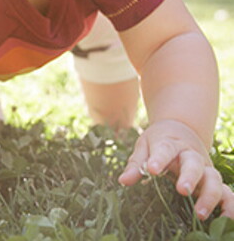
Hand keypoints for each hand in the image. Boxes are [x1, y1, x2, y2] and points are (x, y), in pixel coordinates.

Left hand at [118, 119, 233, 218]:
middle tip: (182, 190)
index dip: (159, 159)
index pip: (165, 150)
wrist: (182, 129)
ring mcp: (205, 168)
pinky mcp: (214, 180)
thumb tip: (123, 181)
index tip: (152, 169)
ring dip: (209, 195)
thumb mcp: (144, 146)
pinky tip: (227, 219)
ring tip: (200, 213)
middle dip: (190, 177)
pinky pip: (227, 192)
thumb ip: (136, 164)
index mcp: (170, 144)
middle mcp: (191, 155)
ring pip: (213, 179)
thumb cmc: (159, 141)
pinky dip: (230, 205)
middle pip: (194, 164)